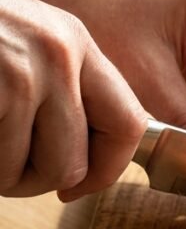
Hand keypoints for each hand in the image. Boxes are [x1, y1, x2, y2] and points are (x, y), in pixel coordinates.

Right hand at [0, 0, 146, 198]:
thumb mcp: (23, 43)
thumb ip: (60, 90)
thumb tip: (86, 166)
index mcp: (76, 43)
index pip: (130, 125)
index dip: (105, 169)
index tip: (73, 186)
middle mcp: (59, 54)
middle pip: (74, 163)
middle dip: (35, 181)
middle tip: (3, 167)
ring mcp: (23, 72)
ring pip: (31, 172)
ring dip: (0, 175)